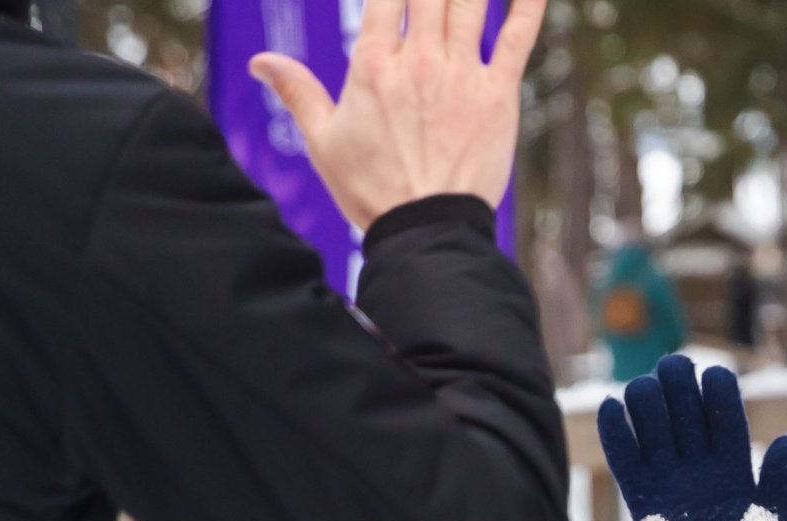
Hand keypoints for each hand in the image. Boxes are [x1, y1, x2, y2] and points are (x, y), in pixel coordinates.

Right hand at [252, 0, 543, 228]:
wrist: (426, 232)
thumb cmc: (372, 191)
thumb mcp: (323, 140)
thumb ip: (297, 90)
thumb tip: (260, 62)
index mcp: (373, 63)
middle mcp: (418, 60)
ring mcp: (461, 75)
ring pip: (470, 1)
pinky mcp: (498, 96)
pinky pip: (516, 39)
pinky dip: (527, 5)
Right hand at [599, 354, 786, 520]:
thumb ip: (782, 482)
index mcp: (732, 460)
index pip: (724, 410)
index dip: (718, 388)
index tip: (715, 377)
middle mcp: (698, 460)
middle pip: (683, 404)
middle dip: (677, 380)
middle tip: (673, 368)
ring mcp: (667, 474)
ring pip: (651, 420)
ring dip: (645, 398)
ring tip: (645, 393)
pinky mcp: (640, 492)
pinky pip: (623, 456)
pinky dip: (613, 431)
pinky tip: (610, 408)